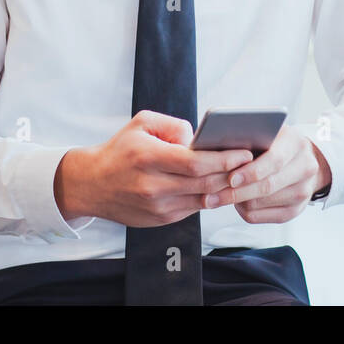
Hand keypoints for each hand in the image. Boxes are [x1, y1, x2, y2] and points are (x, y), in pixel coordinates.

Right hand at [54, 110, 253, 227]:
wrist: (92, 184)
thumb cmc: (121, 150)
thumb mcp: (143, 123)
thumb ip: (174, 125)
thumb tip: (200, 138)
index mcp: (148, 157)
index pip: (195, 163)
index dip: (224, 159)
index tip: (244, 153)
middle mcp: (152, 185)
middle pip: (204, 183)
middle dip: (232, 174)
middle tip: (252, 164)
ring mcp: (156, 207)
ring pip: (202, 199)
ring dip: (224, 188)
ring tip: (242, 175)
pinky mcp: (159, 220)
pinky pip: (192, 209)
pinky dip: (208, 197)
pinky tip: (220, 186)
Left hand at [227, 126, 331, 223]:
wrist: (302, 159)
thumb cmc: (275, 143)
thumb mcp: (266, 132)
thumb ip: (249, 137)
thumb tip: (217, 149)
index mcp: (296, 143)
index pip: (274, 160)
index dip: (251, 171)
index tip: (230, 179)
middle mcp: (305, 168)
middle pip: (267, 186)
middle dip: (236, 192)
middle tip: (212, 196)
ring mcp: (303, 191)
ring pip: (261, 203)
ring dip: (238, 201)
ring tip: (220, 195)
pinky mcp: (295, 210)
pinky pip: (261, 217)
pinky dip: (244, 211)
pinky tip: (236, 202)